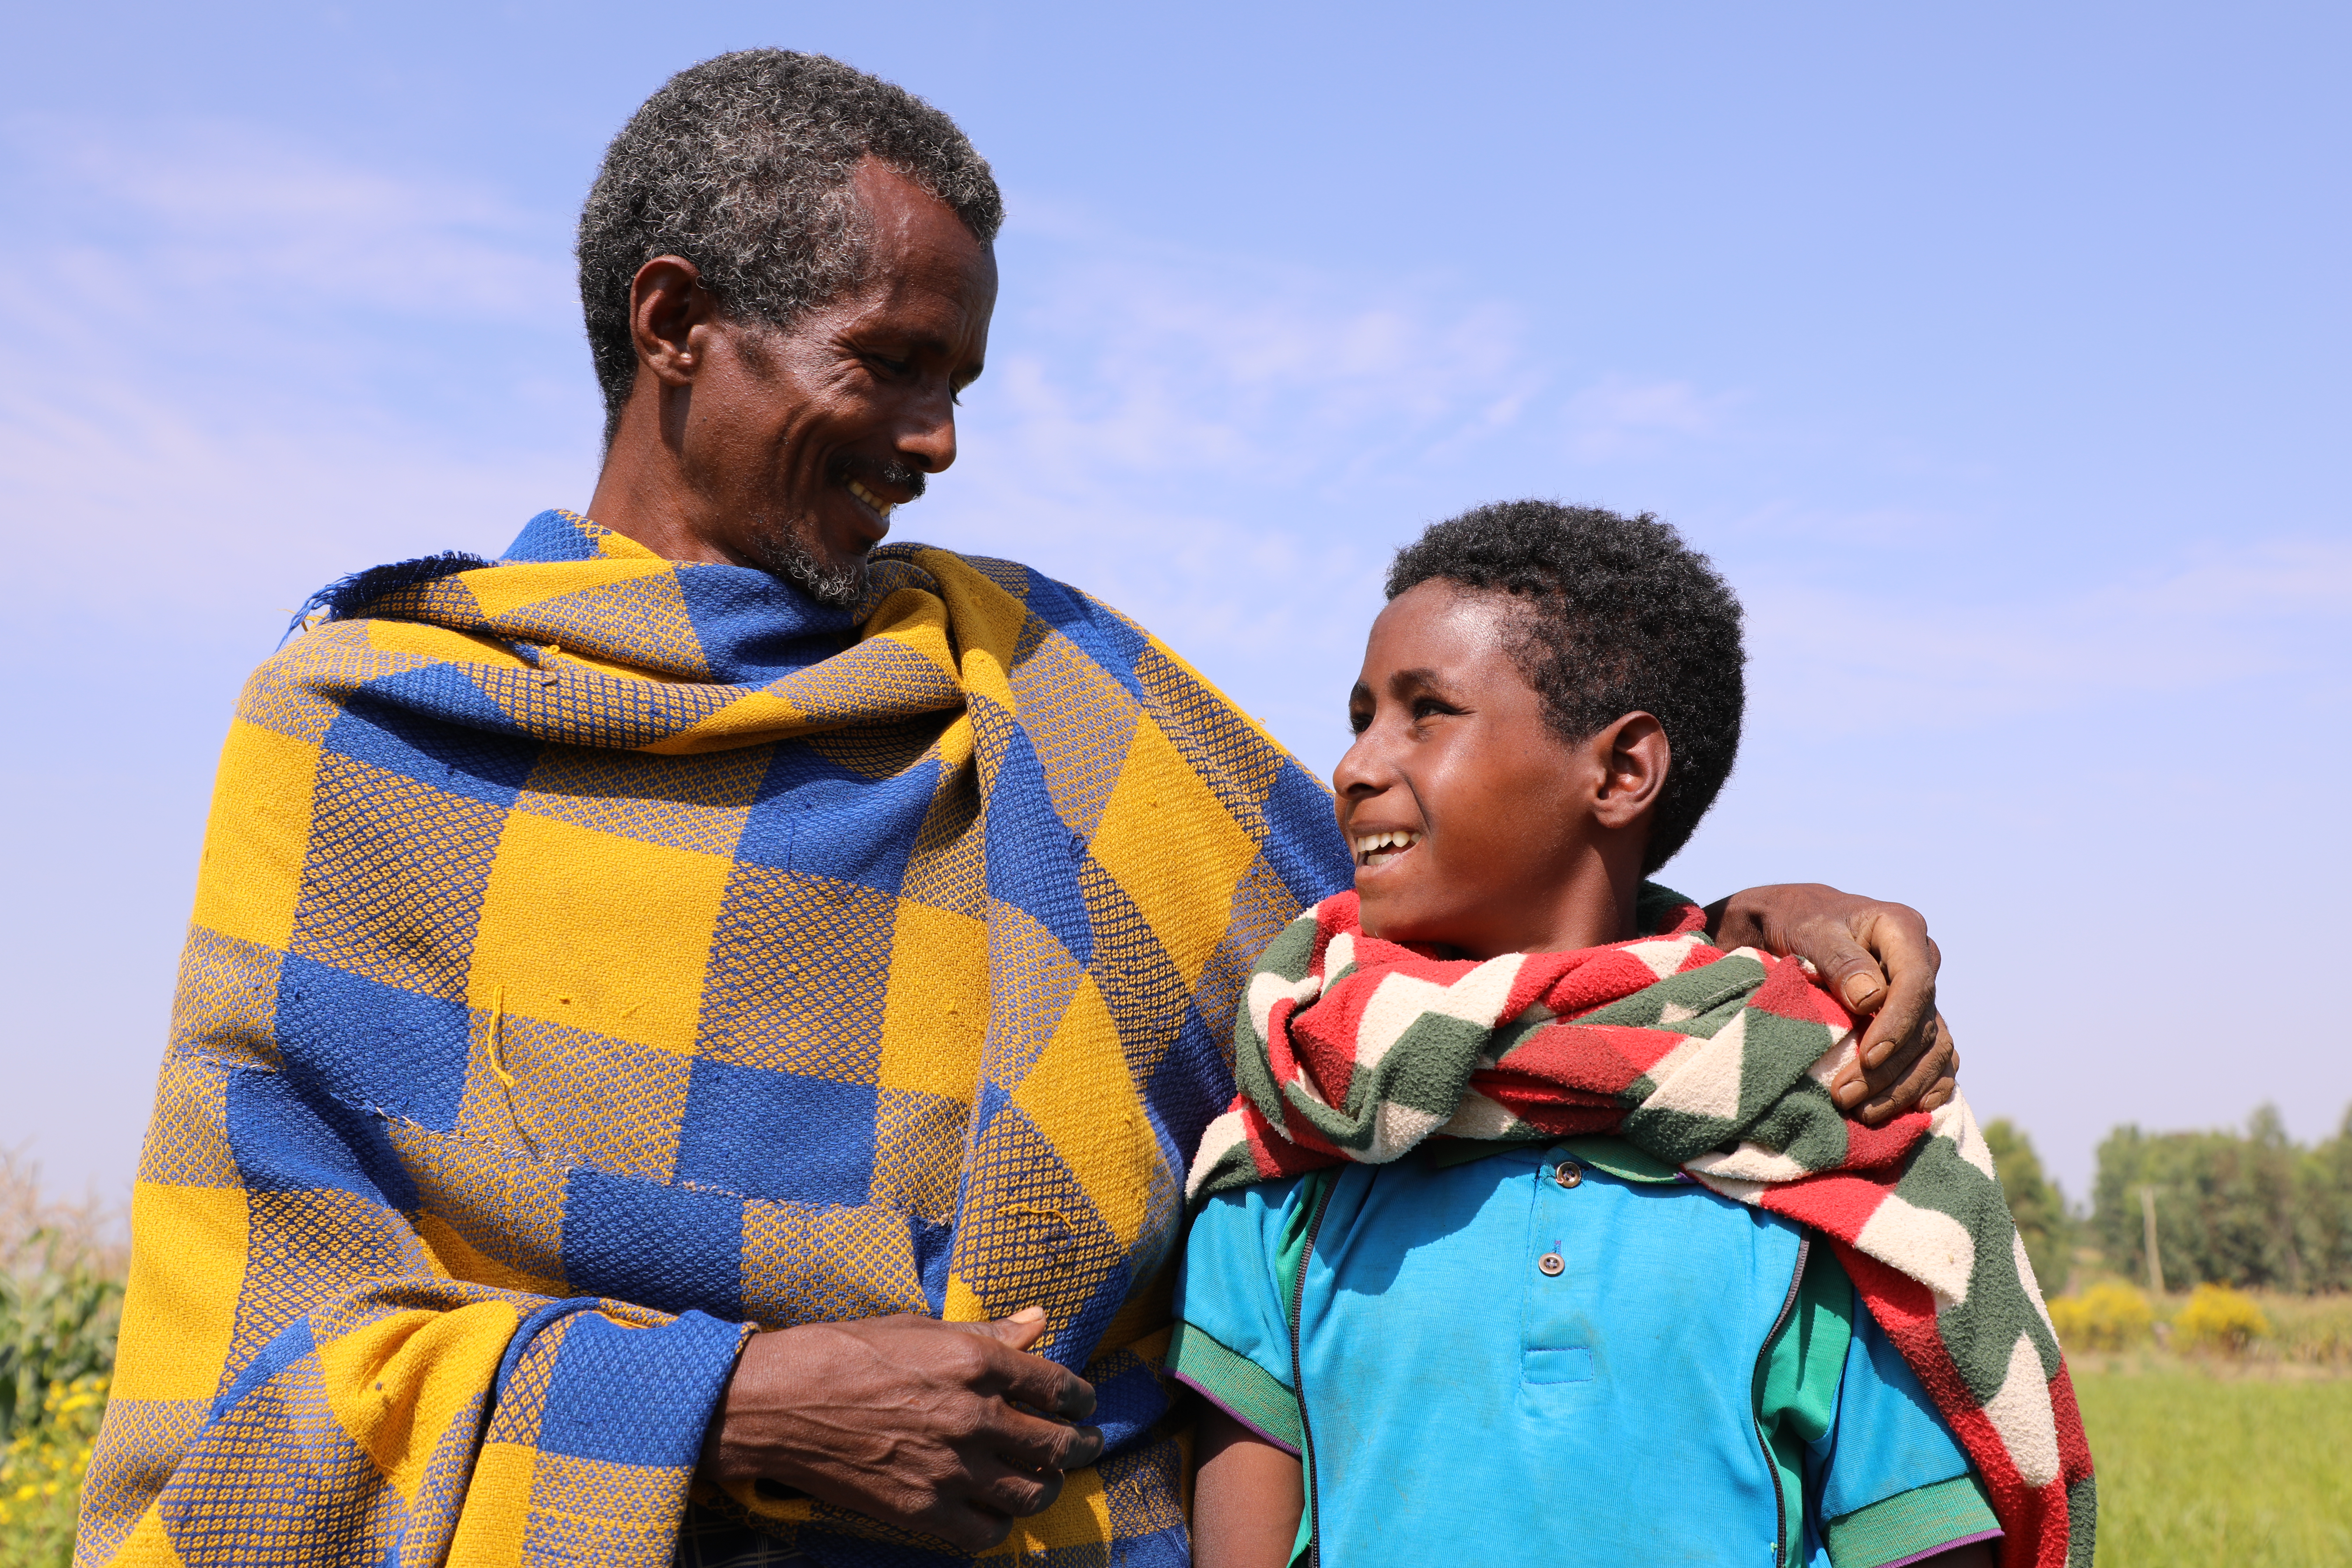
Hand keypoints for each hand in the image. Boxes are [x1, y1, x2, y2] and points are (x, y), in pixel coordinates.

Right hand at [700, 1307, 1102, 1552]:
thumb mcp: (919, 1327)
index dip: (1081, 1399)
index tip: (1084, 1405)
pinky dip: (1001, 1524)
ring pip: (1032, 1493)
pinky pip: (988, 1532)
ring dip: (1047, 1487)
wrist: (779, 1404)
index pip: (1059, 1386)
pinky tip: (997, 1511)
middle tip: (1085, 1445)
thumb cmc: (846, 1353)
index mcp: (975, 1363)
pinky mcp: (923, 1511)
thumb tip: (1040, 1321)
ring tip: (1046, 1479)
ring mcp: (950, 1469)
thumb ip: (988, 1332)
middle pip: (1057, 1444)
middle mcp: (973, 1417)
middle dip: (1080, 1445)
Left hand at [1703, 883, 1957, 1123]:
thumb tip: (1872, 999)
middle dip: (1889, 1068)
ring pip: (1934, 1047)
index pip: (1915, 984)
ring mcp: (1923, 993)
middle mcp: (1923, 961)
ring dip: (1904, 1086)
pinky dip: (1929, 1084)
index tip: (1867, 1058)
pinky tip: (1913, 1109)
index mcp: (1903, 930)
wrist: (1796, 922)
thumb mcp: (1811, 931)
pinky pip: (1938, 1056)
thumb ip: (1840, 960)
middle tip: (1844, 1097)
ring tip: (1863, 1113)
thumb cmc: (1800, 922)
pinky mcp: (1918, 1019)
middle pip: (1923, 1025)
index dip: (1896, 1026)